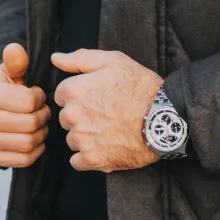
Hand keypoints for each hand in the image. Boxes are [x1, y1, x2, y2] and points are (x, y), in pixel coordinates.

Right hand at [0, 43, 50, 167]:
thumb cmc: (5, 88)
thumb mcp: (10, 71)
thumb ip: (16, 61)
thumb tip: (14, 49)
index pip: (30, 101)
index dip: (41, 98)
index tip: (38, 95)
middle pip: (31, 124)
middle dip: (43, 117)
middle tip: (42, 111)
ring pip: (29, 142)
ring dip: (41, 134)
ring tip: (39, 124)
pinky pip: (25, 159)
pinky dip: (35, 150)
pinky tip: (33, 138)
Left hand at [51, 49, 163, 171]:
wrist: (164, 117)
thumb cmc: (141, 87)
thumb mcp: (113, 61)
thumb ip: (79, 59)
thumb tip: (55, 58)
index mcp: (75, 90)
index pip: (62, 95)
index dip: (80, 94)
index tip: (98, 96)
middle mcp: (73, 116)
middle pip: (66, 118)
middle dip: (81, 115)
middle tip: (106, 112)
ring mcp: (82, 139)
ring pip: (72, 139)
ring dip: (85, 136)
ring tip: (110, 129)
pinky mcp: (92, 159)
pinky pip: (77, 161)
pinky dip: (89, 156)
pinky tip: (106, 146)